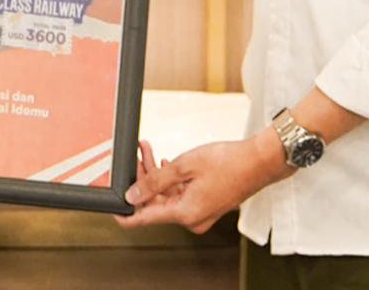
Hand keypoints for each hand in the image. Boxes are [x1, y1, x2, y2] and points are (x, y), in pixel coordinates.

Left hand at [115, 133, 286, 233]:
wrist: (258, 162)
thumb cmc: (227, 162)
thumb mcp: (184, 166)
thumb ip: (155, 181)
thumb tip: (132, 195)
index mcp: (185, 214)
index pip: (144, 219)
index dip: (125, 213)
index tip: (110, 205)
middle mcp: (191, 219)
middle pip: (155, 203)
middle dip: (141, 179)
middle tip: (136, 154)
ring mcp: (199, 213)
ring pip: (166, 196)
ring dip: (155, 175)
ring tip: (147, 149)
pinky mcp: (205, 204)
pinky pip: (180, 195)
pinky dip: (170, 179)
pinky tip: (164, 161)